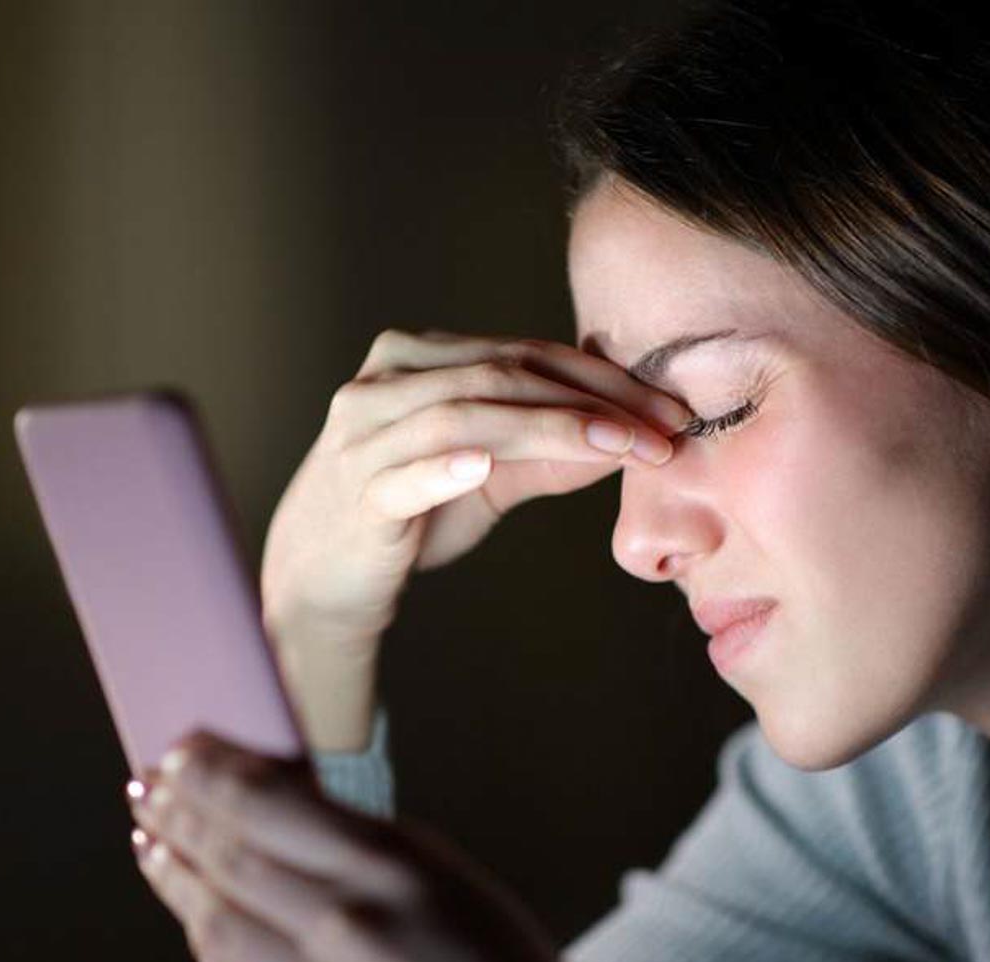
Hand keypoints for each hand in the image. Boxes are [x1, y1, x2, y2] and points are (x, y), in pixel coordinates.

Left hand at [124, 730, 724, 961]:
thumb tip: (283, 808)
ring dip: (173, 874)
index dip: (209, 774)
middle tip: (146, 783)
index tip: (181, 748)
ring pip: (218, 920)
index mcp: (395, 869)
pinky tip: (191, 911)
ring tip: (149, 838)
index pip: (270, 806)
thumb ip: (364, 846)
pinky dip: (203, 933)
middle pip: (231, 859)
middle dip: (177, 815)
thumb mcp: (448, 879)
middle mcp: (351, 927)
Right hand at [260, 329, 691, 646]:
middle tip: (659, 433)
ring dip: (547, 428)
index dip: (602, 378)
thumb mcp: (488, 475)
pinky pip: (400, 475)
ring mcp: (362, 437)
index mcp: (415, 358)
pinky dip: (442, 467)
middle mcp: (383, 383)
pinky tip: (482, 464)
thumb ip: (549, 451)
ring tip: (611, 447)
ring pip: (464, 414)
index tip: (668, 409)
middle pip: (501, 375)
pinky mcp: (354, 495)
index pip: (524, 353)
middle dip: (591, 402)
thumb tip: (633, 440)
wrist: (321, 579)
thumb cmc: (407, 517)